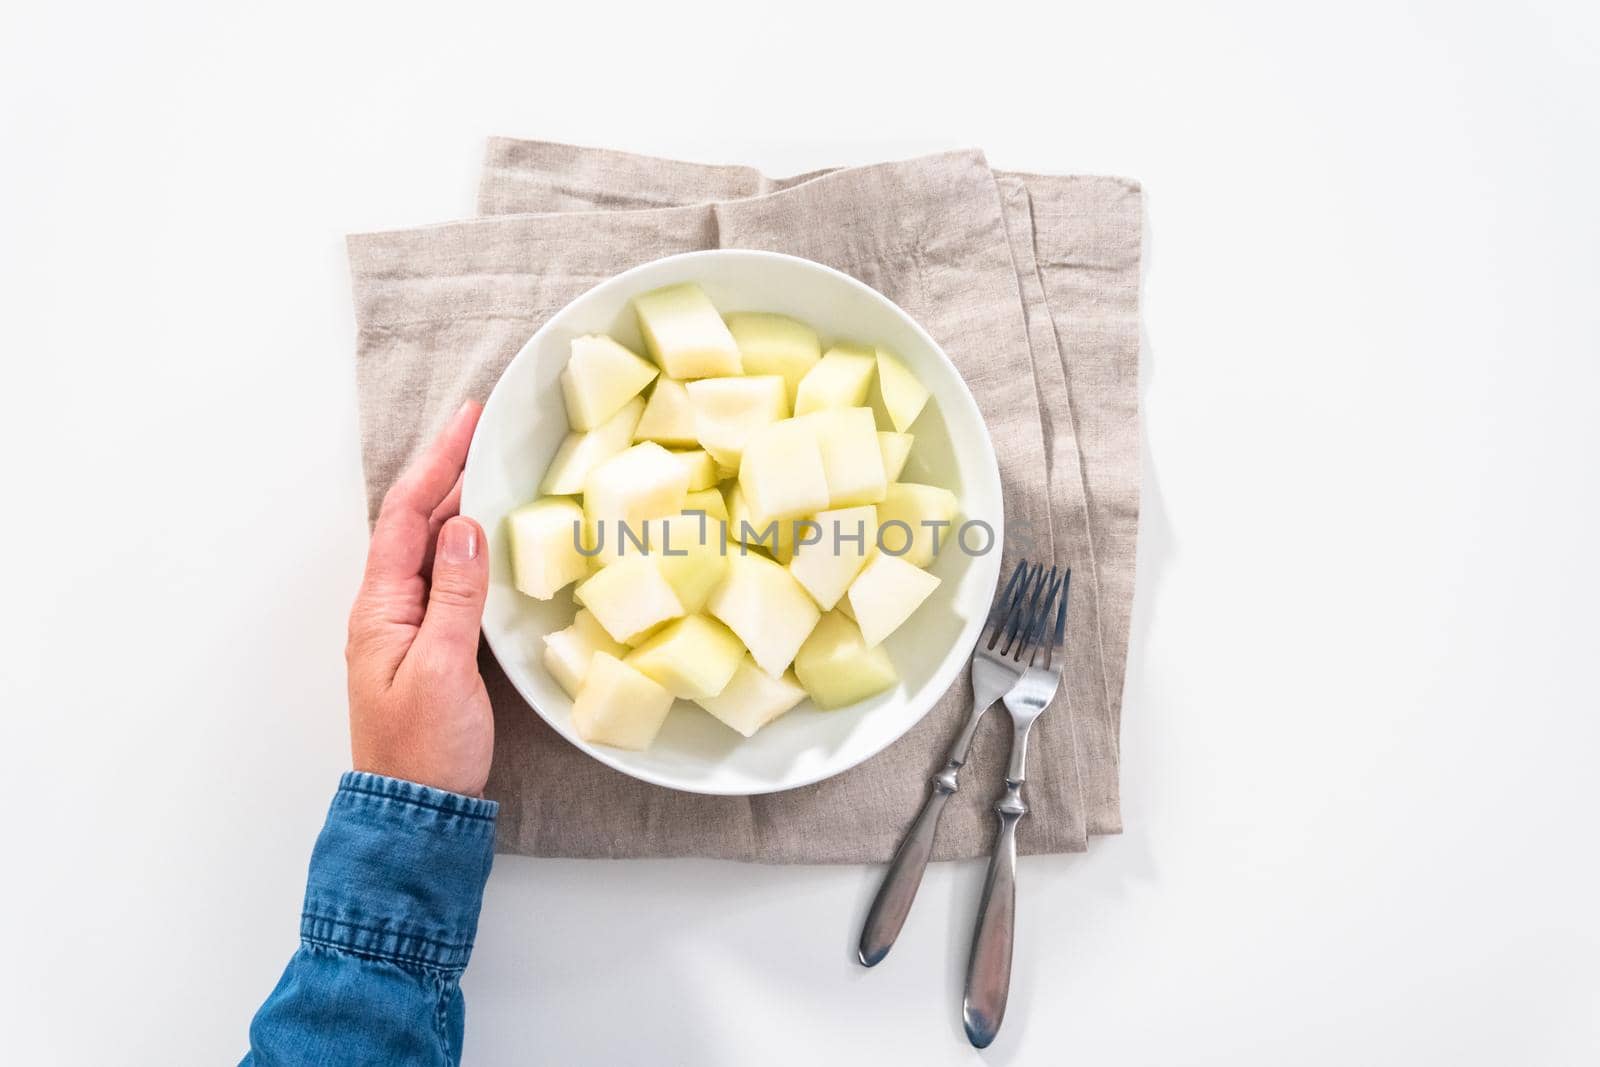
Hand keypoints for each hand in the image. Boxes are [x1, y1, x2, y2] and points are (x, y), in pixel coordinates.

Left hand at [345, 401, 492, 796]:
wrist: (418, 812)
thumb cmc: (425, 748)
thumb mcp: (444, 666)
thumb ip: (454, 594)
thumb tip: (465, 526)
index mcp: (380, 607)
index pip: (407, 517)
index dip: (437, 464)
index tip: (467, 421)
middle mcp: (388, 608)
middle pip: (416, 523)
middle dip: (448, 471)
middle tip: (485, 429)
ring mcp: (409, 626)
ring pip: (432, 548)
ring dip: (459, 503)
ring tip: (491, 467)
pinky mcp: (432, 645)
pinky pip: (447, 578)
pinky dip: (469, 545)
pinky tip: (491, 537)